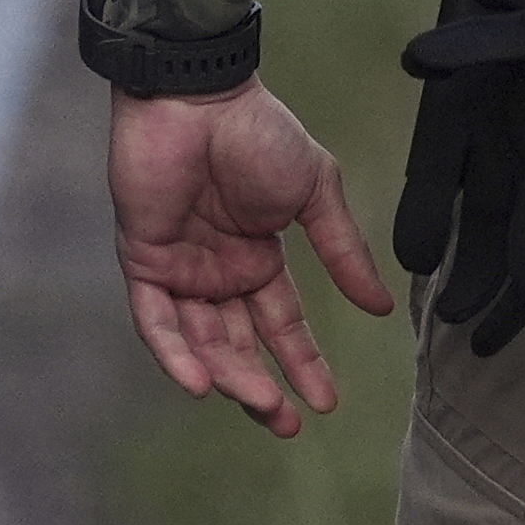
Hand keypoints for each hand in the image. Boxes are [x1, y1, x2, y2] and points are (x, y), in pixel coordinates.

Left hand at [108, 77, 392, 436]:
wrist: (201, 101)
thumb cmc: (260, 135)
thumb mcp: (316, 192)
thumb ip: (344, 251)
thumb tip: (381, 305)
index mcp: (259, 255)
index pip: (283, 322)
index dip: (303, 361)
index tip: (327, 401)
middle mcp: (218, 272)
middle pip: (241, 343)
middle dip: (264, 385)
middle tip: (287, 423)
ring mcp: (179, 270)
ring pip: (202, 341)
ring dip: (228, 376)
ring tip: (258, 404)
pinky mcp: (142, 263)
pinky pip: (155, 321)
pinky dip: (176, 353)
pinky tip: (202, 381)